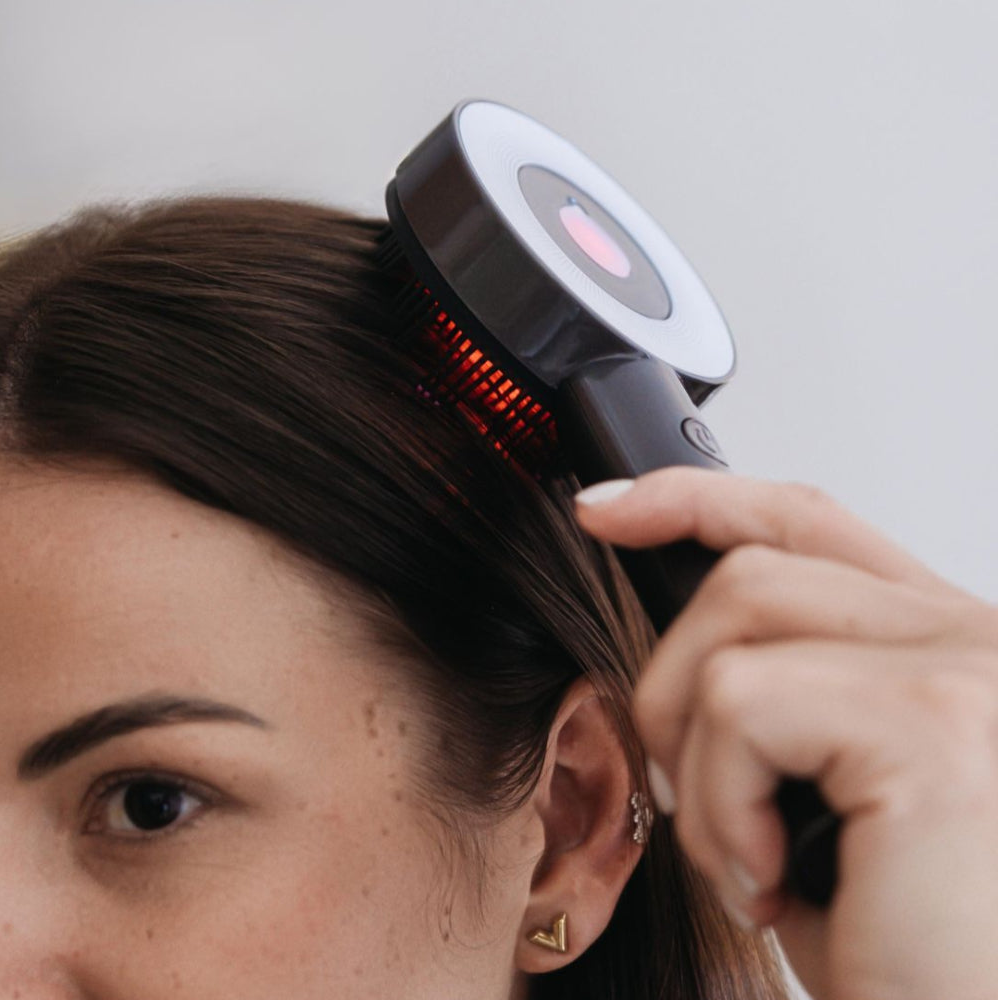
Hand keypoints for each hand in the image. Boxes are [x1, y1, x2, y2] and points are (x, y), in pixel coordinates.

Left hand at [574, 468, 997, 999]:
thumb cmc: (904, 948)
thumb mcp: (826, 800)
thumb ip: (784, 702)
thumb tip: (685, 659)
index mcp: (944, 646)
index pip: (807, 523)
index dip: (695, 498)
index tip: (607, 512)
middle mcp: (977, 640)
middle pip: (749, 577)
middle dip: (673, 689)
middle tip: (695, 801)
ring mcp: (967, 672)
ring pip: (733, 634)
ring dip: (699, 763)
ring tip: (748, 858)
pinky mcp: (933, 728)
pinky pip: (741, 706)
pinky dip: (720, 803)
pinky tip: (772, 883)